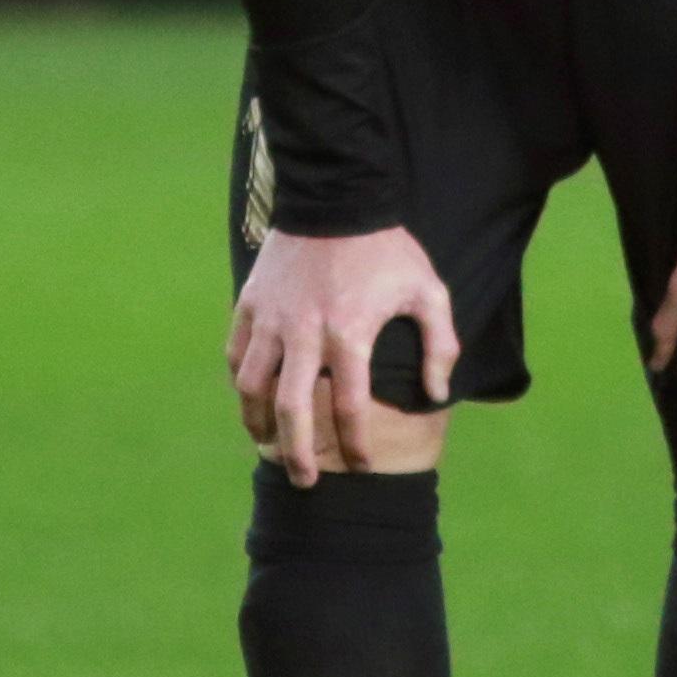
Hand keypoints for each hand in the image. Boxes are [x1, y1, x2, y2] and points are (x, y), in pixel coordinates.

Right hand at [230, 226, 457, 484]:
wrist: (336, 196)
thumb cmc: (387, 248)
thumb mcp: (428, 291)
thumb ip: (440, 345)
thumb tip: (436, 393)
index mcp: (349, 334)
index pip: (350, 409)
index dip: (355, 446)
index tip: (362, 466)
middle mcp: (304, 334)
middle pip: (291, 410)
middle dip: (296, 454)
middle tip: (305, 481)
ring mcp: (272, 319)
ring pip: (250, 386)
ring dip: (258, 422)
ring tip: (270, 442)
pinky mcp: (250, 303)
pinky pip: (235, 353)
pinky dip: (240, 380)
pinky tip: (252, 396)